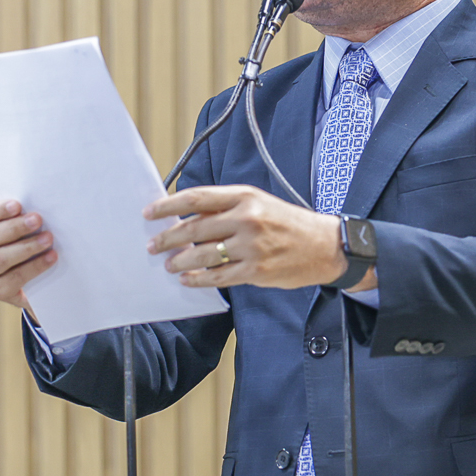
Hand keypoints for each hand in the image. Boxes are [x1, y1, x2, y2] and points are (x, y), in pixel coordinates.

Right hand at [0, 198, 56, 312]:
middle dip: (16, 227)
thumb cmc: (22, 246)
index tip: (18, 205)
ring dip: (27, 247)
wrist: (30, 283)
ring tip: (48, 238)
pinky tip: (51, 257)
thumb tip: (35, 208)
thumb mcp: (14, 231)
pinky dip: (35, 266)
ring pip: (1, 258)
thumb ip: (17, 219)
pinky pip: (15, 277)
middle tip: (37, 219)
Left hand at [145, 185, 369, 289]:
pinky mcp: (256, 270)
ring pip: (202, 255)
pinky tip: (188, 279)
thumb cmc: (288, 223)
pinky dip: (198, 279)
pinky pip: (218, 276)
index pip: (197, 198)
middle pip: (194, 229)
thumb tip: (187, 219)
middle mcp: (247, 218)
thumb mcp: (259, 204)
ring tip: (169, 265)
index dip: (168, 206)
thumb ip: (226, 209)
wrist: (325, 246)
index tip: (150, 213)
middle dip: (167, 239)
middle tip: (153, 246)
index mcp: (245, 196)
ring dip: (180, 262)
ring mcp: (251, 246)